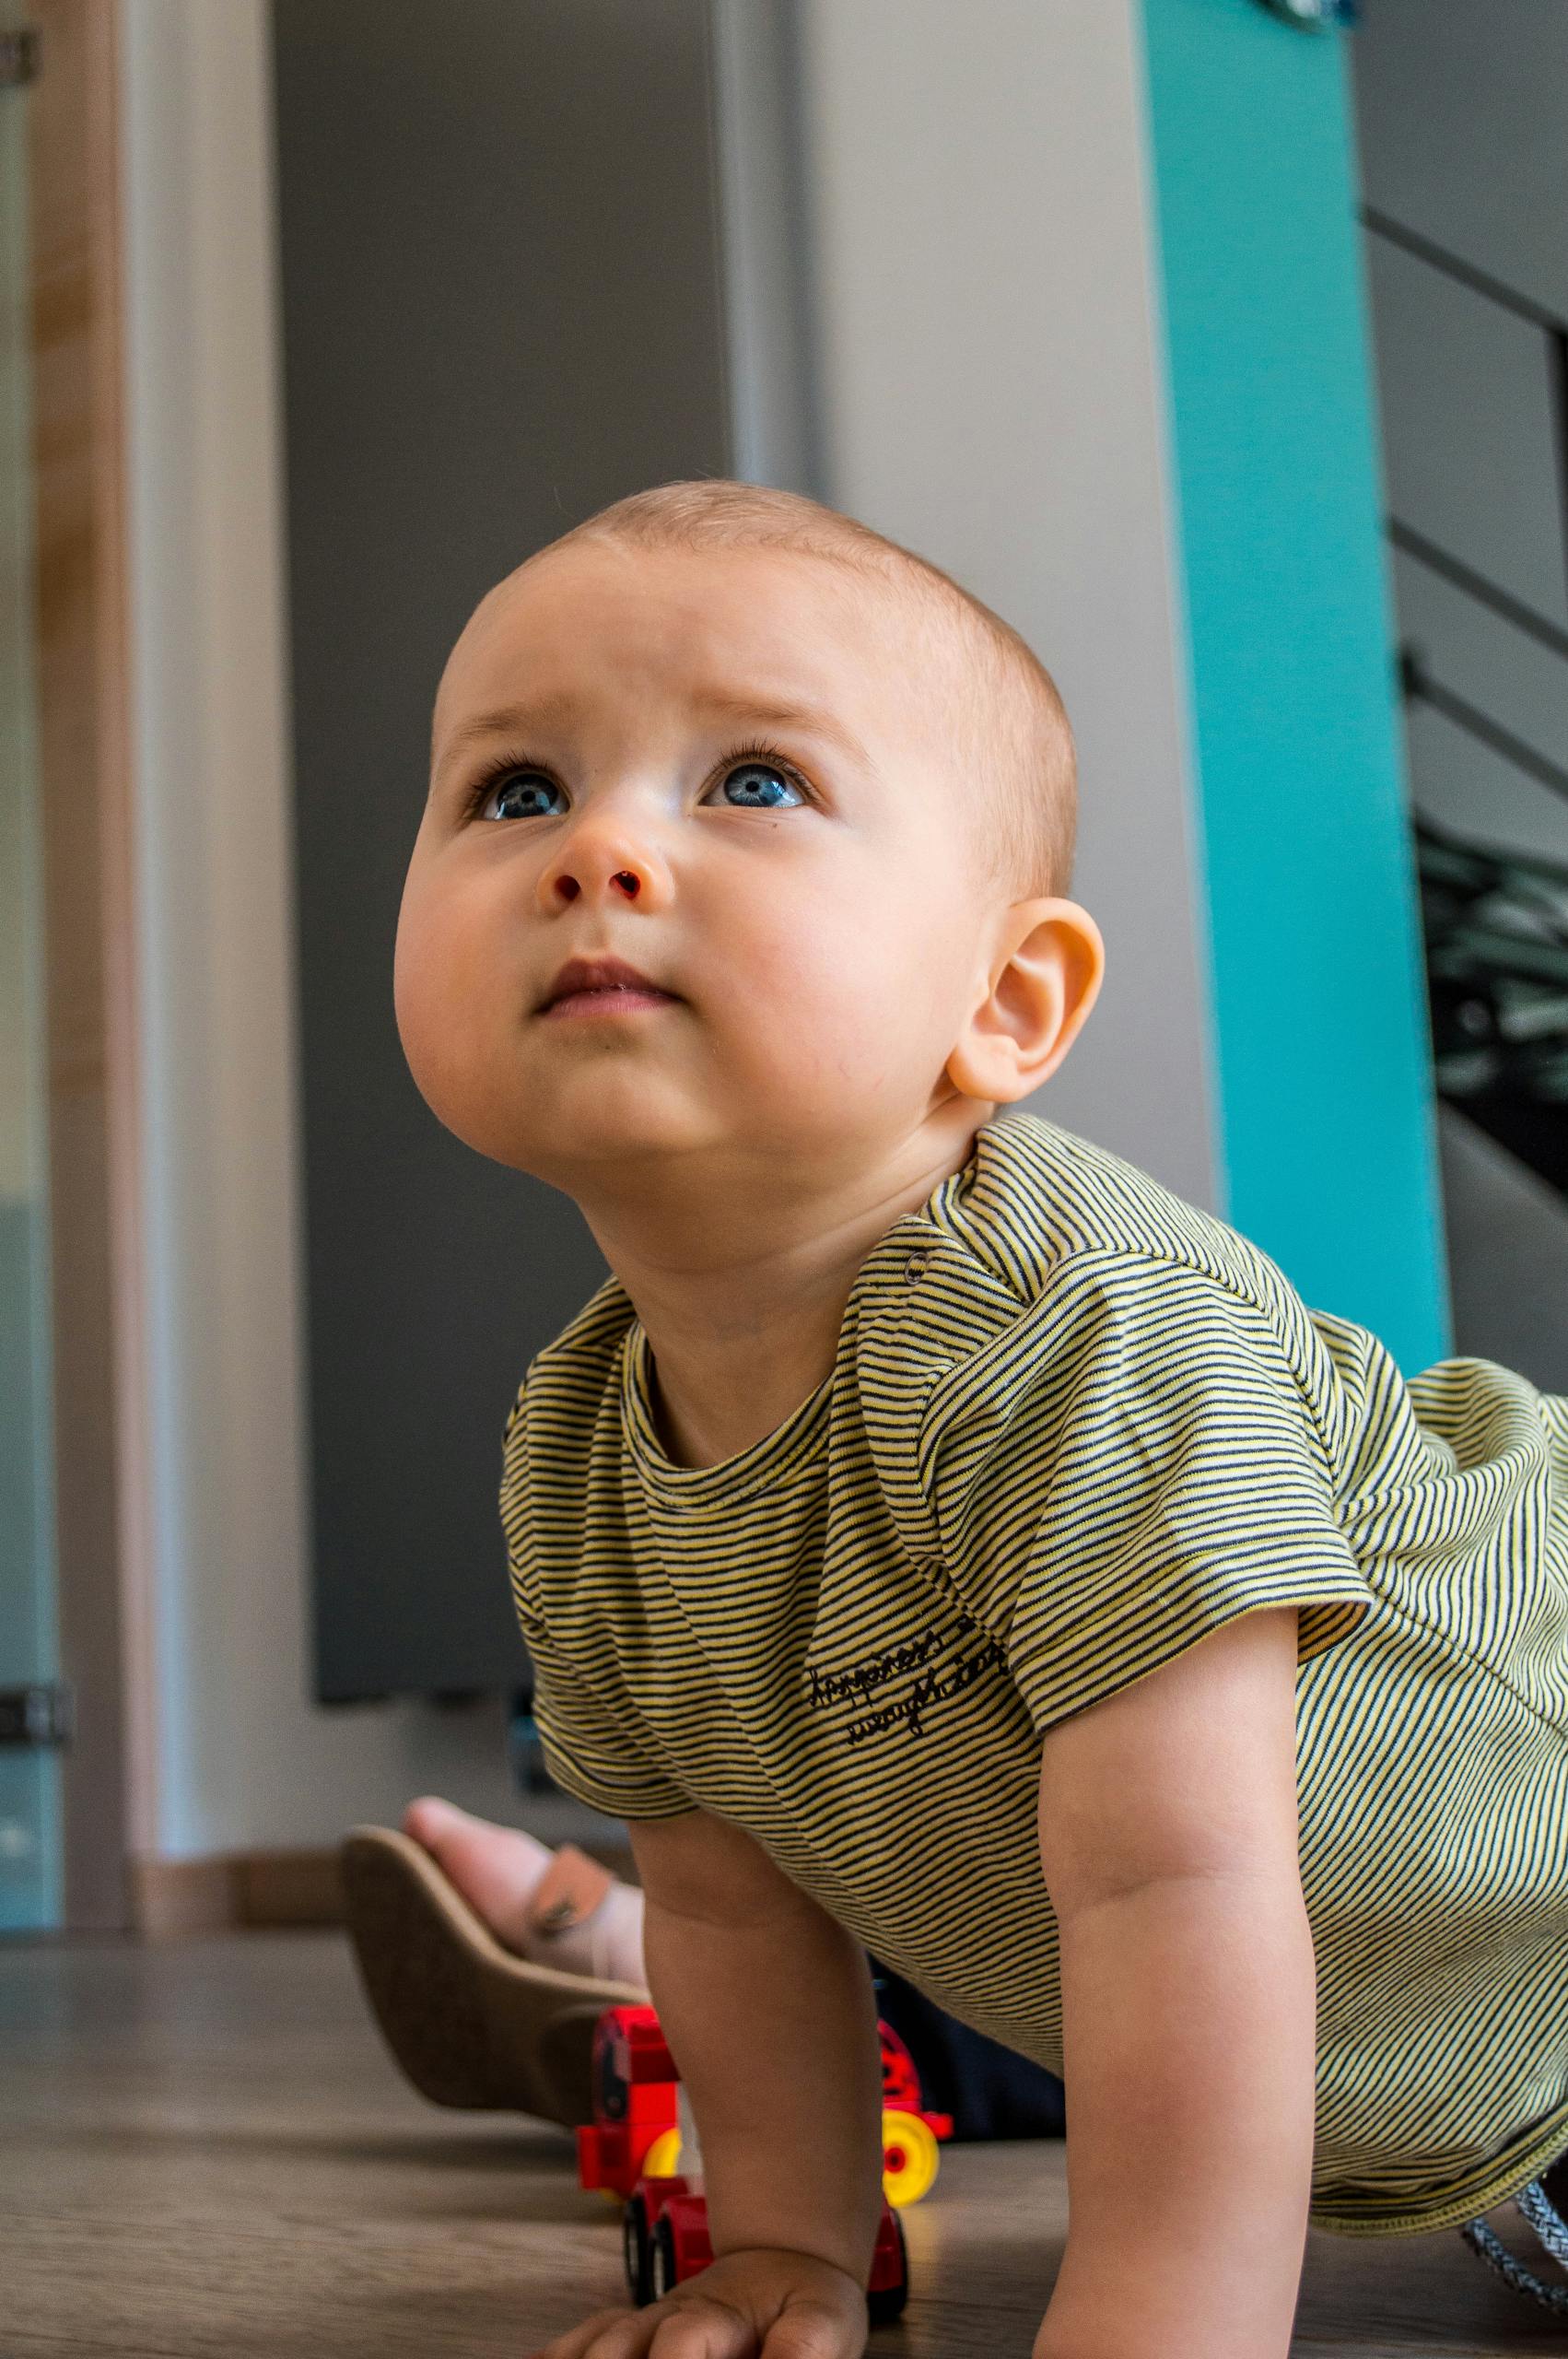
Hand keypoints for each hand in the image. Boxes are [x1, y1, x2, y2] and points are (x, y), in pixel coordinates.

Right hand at [528, 2246, 868, 2358]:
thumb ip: (799, 2350)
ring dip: (583, 2358)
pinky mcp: (632, 2337)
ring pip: (594, 2344)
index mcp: (714, 2314)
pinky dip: (559, 2351)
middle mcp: (666, 2318)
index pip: (677, 2346)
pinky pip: (582, 2340)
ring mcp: (645, 2328)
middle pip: (616, 2348)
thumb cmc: (805, 2299)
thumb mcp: (824, 2321)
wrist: (786, 2261)